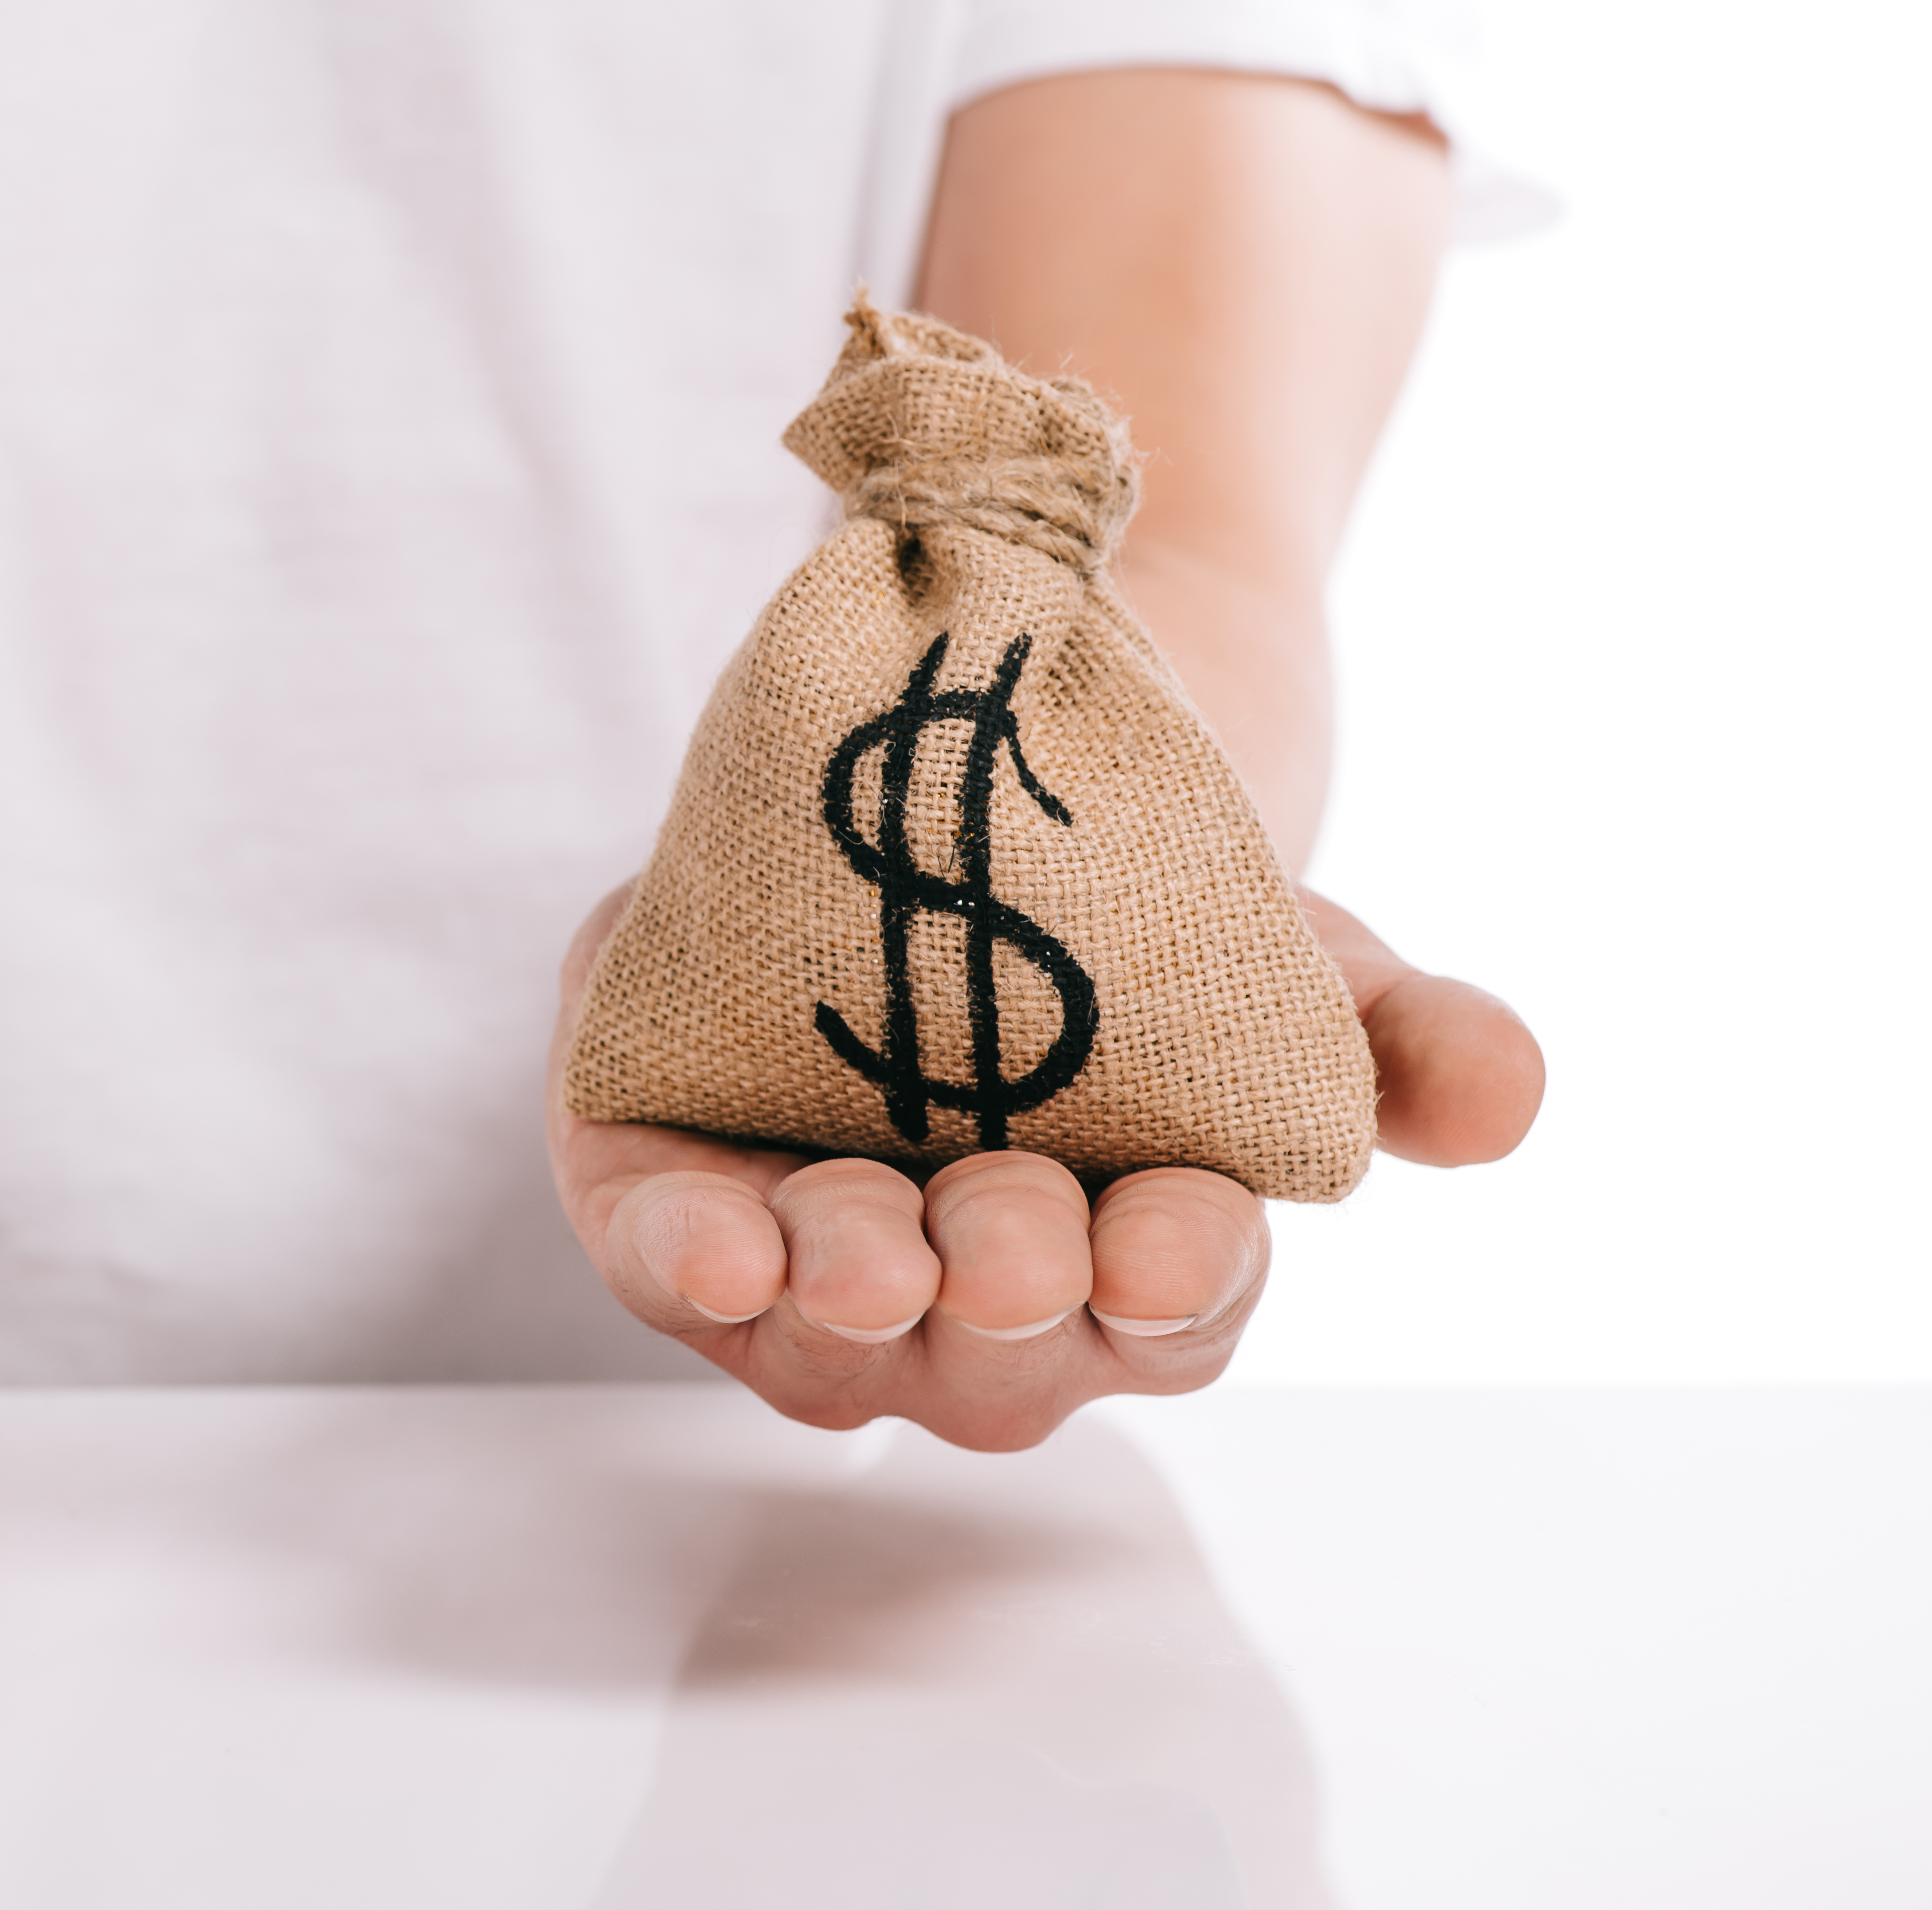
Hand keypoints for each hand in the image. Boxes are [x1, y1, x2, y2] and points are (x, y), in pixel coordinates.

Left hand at [548, 885, 1540, 1450]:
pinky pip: (671, 1266)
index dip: (1179, 1281)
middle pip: (1000, 1351)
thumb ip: (1398, 1032)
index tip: (1181, 1230)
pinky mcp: (679, 1200)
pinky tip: (709, 1239)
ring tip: (857, 1244)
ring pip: (828, 1338)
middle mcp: (975, 1302)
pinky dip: (687, 1259)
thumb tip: (1500, 1093)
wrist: (938, 820)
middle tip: (1014, 1233)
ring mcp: (823, 1269)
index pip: (1173, 1312)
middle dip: (1006, 1289)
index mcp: (1134, 1264)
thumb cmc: (1133, 934)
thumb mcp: (1282, 954)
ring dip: (845, 1296)